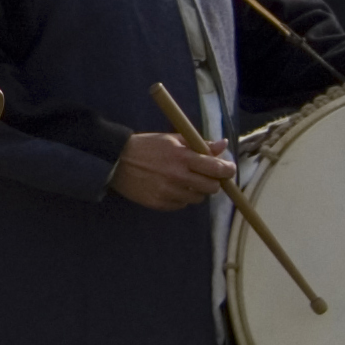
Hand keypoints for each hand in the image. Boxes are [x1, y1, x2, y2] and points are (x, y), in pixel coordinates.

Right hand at [109, 131, 234, 209]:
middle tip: (206, 175)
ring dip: (197, 190)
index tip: (228, 168)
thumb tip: (222, 145)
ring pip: (198, 198)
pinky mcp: (160, 204)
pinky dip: (181, 197)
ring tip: (184, 180)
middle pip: (212, 187)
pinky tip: (171, 187)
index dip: (227, 169)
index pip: (216, 168)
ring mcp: (169, 192)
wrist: (116, 161)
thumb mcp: (172, 139)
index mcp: (181, 156)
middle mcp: (177, 176)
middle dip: (213, 182)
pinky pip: (182, 204)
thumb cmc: (146, 146)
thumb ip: (199, 143)